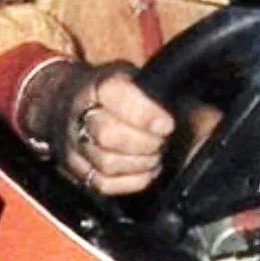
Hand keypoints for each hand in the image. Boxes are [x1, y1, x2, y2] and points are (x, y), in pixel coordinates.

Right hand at [64, 67, 174, 195]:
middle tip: (162, 139)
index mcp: (96, 85)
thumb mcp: (130, 76)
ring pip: (106, 163)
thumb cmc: (110, 90)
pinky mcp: (76, 169)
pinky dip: (132, 181)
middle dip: (143, 142)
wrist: (64, 100)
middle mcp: (79, 114)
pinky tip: (146, 169)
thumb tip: (195, 111)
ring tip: (155, 153)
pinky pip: (103, 184)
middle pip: (107, 135)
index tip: (167, 124)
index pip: (112, 95)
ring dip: (140, 162)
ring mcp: (74, 144)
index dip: (143, 113)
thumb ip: (152, 89)